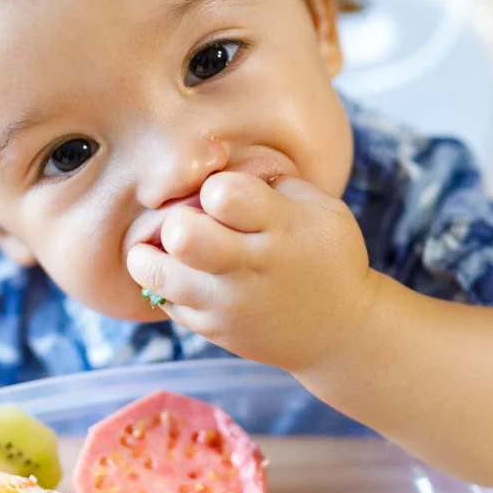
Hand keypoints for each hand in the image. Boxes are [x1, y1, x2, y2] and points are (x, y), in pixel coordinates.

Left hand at [127, 171, 378, 373]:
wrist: (341, 332)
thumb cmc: (326, 256)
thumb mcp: (321, 209)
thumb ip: (273, 182)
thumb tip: (219, 159)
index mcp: (282, 227)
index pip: (223, 193)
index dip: (215, 187)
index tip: (223, 197)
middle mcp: (252, 266)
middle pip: (182, 235)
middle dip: (175, 220)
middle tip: (185, 224)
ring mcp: (230, 303)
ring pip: (159, 274)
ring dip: (151, 255)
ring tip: (165, 248)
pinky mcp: (214, 330)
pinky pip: (166, 302)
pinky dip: (166, 286)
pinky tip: (184, 275)